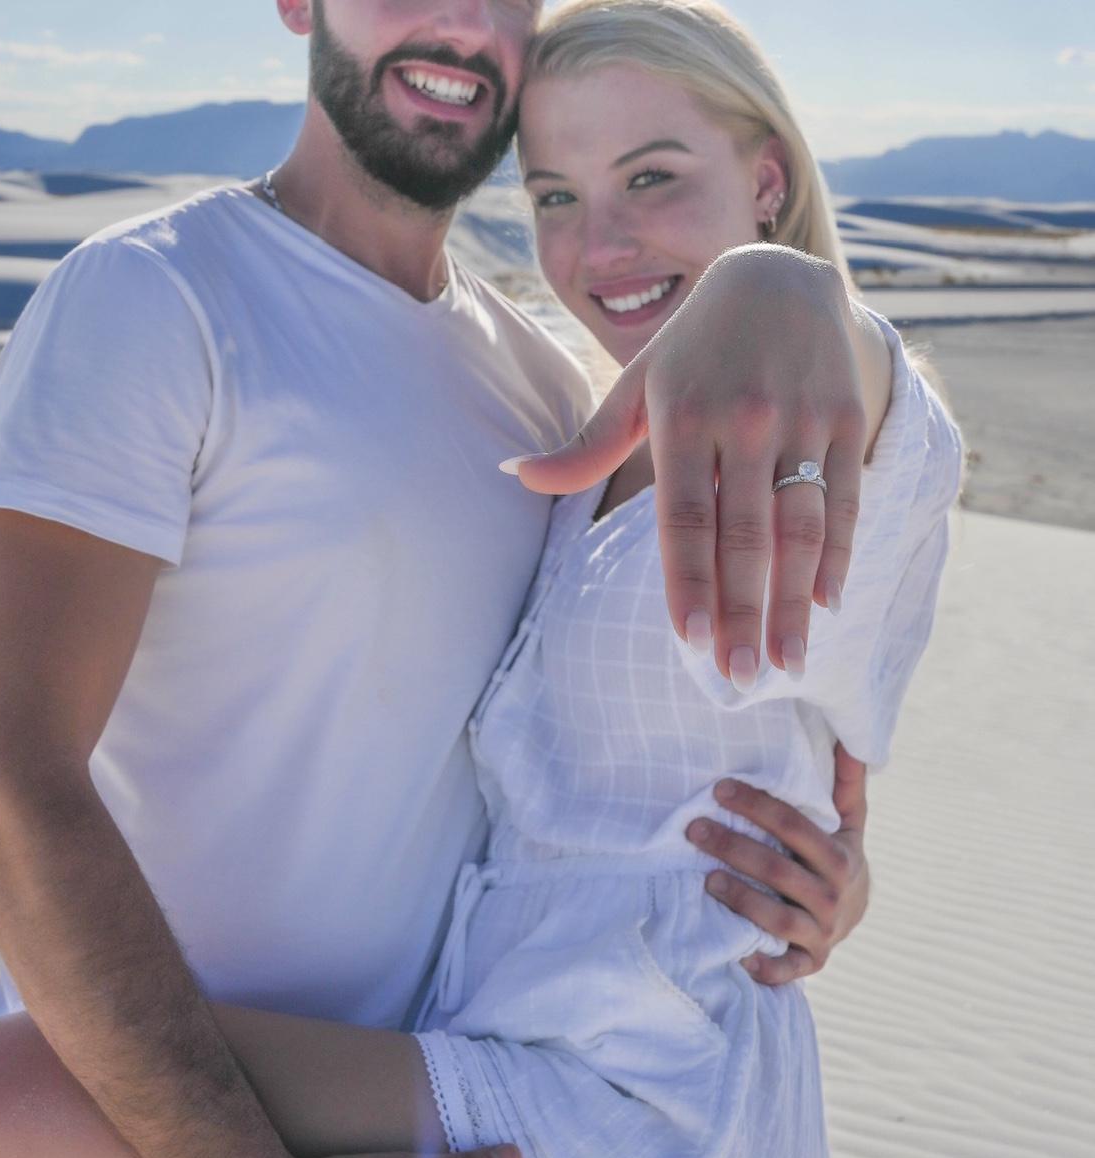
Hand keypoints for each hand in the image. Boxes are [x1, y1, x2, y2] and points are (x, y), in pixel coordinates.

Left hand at [509, 245, 866, 684]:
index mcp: (684, 419)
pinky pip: (844, 499)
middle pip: (746, 536)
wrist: (777, 277)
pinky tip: (828, 603)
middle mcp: (744, 422)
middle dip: (744, 613)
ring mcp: (801, 420)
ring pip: (800, 527)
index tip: (691, 640)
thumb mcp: (635, 388)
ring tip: (787, 661)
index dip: (689, 580)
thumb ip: (584, 447)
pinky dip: (838, 554)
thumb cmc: (690, 350)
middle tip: (741, 678)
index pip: (684, 517)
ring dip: (796, 601)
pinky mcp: (845, 418)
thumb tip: (513, 475)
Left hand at [686, 744, 869, 983]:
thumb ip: (846, 784)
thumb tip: (852, 738)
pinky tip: (736, 955)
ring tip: (704, 879)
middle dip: (734, 848)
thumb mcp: (849, 822)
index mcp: (842, 859)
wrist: (854, 914)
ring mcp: (822, 934)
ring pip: (778, 921)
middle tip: (693, 829)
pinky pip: (786, 970)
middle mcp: (834, 899)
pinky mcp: (809, 964)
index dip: (758, 806)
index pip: (796, 827)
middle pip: (780, 872)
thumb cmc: (836, 857)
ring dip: (741, 900)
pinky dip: (764, 967)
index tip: (719, 789)